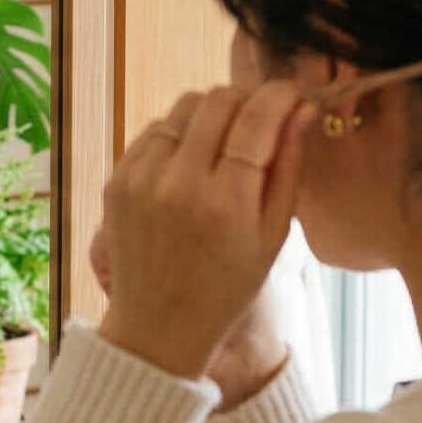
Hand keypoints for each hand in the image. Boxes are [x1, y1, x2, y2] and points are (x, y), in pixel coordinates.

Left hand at [95, 82, 314, 382]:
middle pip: (219, 100)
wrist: (158, 327)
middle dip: (248, 99)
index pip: (258, 116)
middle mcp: (180, 183)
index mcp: (227, 202)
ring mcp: (142, 179)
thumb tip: (304, 110)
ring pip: (184, 107)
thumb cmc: (227, 287)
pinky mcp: (117, 180)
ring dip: (212, 113)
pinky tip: (192, 162)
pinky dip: (179, 134)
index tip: (293, 96)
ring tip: (226, 143)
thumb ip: (290, 167)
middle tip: (262, 117)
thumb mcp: (274, 235)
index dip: (281, 95)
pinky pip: (155, 130)